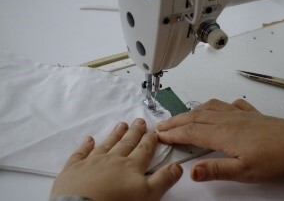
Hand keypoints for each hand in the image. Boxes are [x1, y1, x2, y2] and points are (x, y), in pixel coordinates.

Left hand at [50, 119, 182, 200]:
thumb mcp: (147, 195)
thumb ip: (163, 180)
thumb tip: (178, 166)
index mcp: (131, 166)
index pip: (144, 150)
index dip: (150, 140)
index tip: (154, 131)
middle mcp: (113, 160)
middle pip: (127, 143)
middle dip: (134, 132)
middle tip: (139, 121)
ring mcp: (92, 162)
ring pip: (106, 145)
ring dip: (115, 135)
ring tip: (121, 125)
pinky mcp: (73, 169)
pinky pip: (80, 153)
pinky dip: (85, 146)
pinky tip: (89, 139)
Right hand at [157, 99, 283, 182]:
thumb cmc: (276, 157)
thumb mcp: (244, 171)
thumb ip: (216, 170)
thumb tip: (192, 171)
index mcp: (224, 133)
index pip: (191, 131)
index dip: (173, 133)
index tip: (160, 135)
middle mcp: (229, 120)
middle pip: (196, 116)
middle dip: (176, 120)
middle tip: (163, 125)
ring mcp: (241, 115)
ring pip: (210, 108)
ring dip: (193, 111)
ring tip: (183, 115)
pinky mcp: (252, 115)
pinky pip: (230, 105)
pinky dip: (219, 105)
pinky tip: (221, 107)